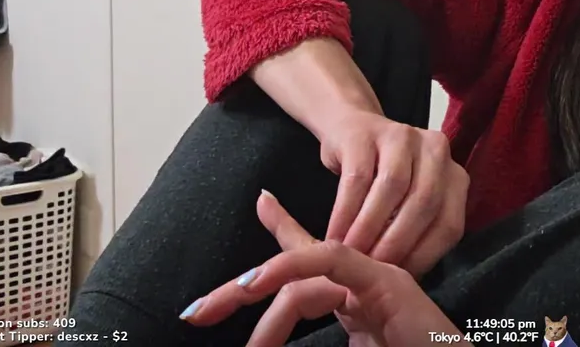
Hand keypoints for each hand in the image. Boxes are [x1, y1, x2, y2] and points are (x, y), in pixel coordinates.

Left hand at [183, 191, 462, 346]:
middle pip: (293, 267)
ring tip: (230, 328)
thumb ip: (317, 328)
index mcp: (356, 296)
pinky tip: (258, 283)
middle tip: (195, 312)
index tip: (237, 244)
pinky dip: (289, 267)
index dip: (272, 243)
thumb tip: (266, 343)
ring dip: (256, 295)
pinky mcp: (384, 280)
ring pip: (302, 272)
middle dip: (237, 289)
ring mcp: (376, 276)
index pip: (306, 261)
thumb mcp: (355, 345)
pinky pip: (329, 261)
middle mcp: (364, 279)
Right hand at [318, 110, 468, 276]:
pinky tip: (334, 235)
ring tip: (350, 255)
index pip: (449, 224)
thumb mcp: (408, 203)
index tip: (397, 281)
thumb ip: (416, 233)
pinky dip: (345, 212)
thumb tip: (405, 285)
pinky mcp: (366, 132)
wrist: (349, 129)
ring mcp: (402, 135)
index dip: (424, 256)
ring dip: (369, 228)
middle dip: (396, 243)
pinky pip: (357, 178)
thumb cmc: (379, 180)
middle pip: (424, 204)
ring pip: (392, 188)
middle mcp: (436, 150)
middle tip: (370, 271)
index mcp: (454, 175)